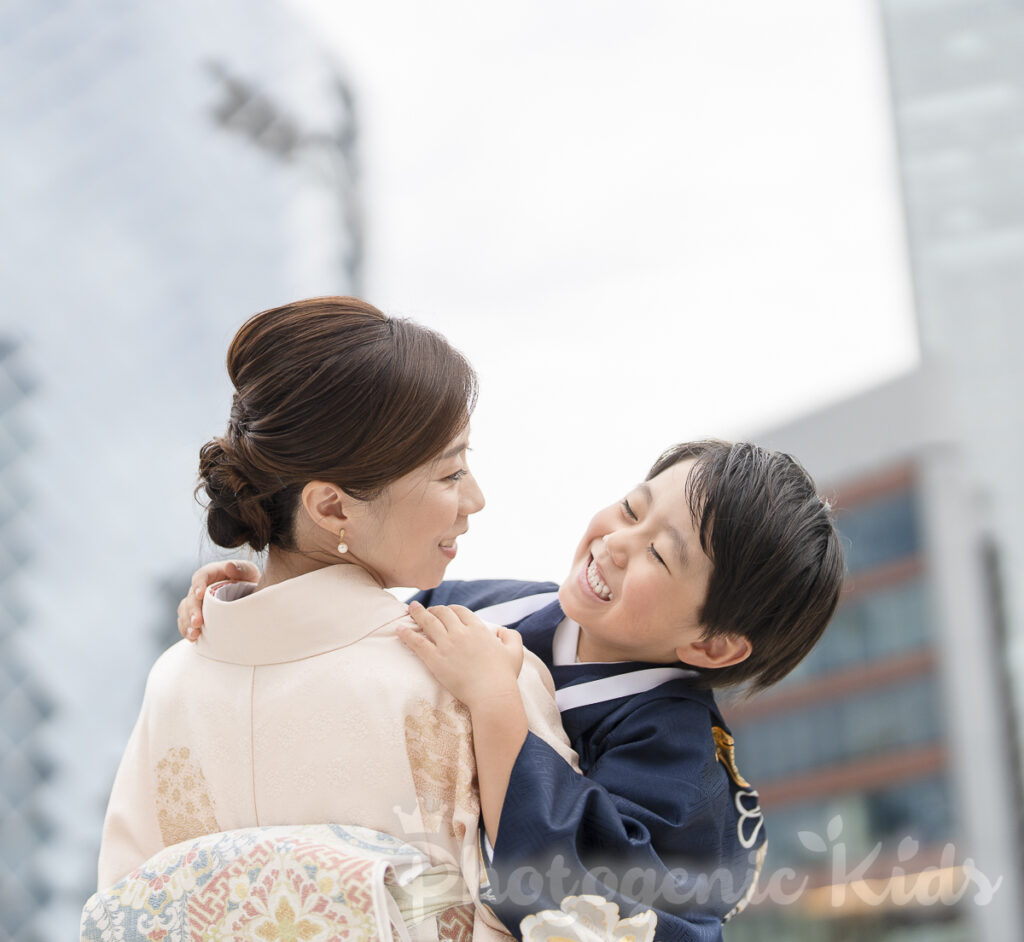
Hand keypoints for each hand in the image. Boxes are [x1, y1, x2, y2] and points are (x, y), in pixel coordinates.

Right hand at [177, 560, 259, 640]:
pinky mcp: (196, 616)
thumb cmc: (249, 581)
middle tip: (197, 622)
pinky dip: (187, 630)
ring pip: (185, 611)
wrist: (251, 597)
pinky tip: (192, 638)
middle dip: (192, 611)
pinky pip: (185, 622)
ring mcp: (197, 603)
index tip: (200, 594)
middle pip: (191, 597)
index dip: (198, 584)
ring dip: (187, 623)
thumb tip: (229, 566)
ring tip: (194, 634)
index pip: (201, 576)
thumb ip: (241, 568)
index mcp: (212, 574)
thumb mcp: (249, 572)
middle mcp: (200, 588)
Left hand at [398, 602, 523, 708]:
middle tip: (425, 610)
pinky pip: (417, 642)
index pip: (460, 611)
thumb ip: (511, 636)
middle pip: (442, 613)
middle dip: (433, 609)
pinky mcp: (435, 660)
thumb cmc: (504, 676)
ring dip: (417, 614)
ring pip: (428, 623)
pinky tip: (399, 629)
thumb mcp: (515, 652)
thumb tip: (500, 631)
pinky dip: (407, 634)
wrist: (491, 695)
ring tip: (410, 609)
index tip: (445, 611)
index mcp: (478, 629)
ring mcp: (446, 645)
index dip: (451, 609)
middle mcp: (461, 632)